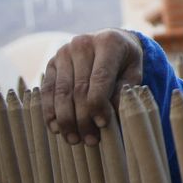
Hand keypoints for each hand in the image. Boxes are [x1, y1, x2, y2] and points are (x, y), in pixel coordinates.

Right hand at [41, 30, 142, 145]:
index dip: (99, 104)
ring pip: (61, 92)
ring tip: (74, 139)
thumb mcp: (134, 72)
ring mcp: (64, 53)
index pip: (100, 78)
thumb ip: (124, 90)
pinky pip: (48, 91)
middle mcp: (82, 44)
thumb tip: (111, 113)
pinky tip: (56, 128)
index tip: (102, 124)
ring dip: (66, 119)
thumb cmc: (125, 62)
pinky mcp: (51, 63)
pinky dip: (50, 111)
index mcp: (108, 43)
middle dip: (83, 118)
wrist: (110, 42)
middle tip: (90, 140)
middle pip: (79, 88)